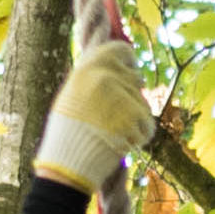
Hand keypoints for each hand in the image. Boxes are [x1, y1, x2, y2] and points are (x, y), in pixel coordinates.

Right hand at [34, 43, 156, 192]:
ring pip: (142, 102)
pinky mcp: (136, 117)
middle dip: (131, 94)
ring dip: (134, 117)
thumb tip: (116, 64)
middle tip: (119, 113)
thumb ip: (94, 76)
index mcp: (87, 67)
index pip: (121, 50)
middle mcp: (106, 77)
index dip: (128, 61)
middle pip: (135, 78)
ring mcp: (122, 96)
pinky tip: (120, 142)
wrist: (67, 164)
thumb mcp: (73, 94)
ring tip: (112, 132)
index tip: (130, 72)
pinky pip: (147, 122)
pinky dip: (139, 135)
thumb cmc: (67, 132)